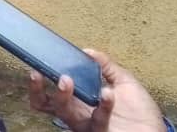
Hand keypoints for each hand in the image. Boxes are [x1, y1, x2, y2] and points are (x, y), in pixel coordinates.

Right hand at [27, 49, 165, 131]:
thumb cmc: (140, 113)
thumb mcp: (124, 83)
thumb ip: (106, 67)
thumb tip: (88, 51)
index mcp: (79, 102)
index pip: (50, 95)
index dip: (38, 85)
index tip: (36, 67)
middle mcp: (78, 114)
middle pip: (47, 105)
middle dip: (38, 90)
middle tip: (39, 73)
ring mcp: (87, 125)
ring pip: (64, 112)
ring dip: (62, 95)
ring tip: (67, 79)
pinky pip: (97, 119)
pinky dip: (103, 104)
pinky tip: (109, 93)